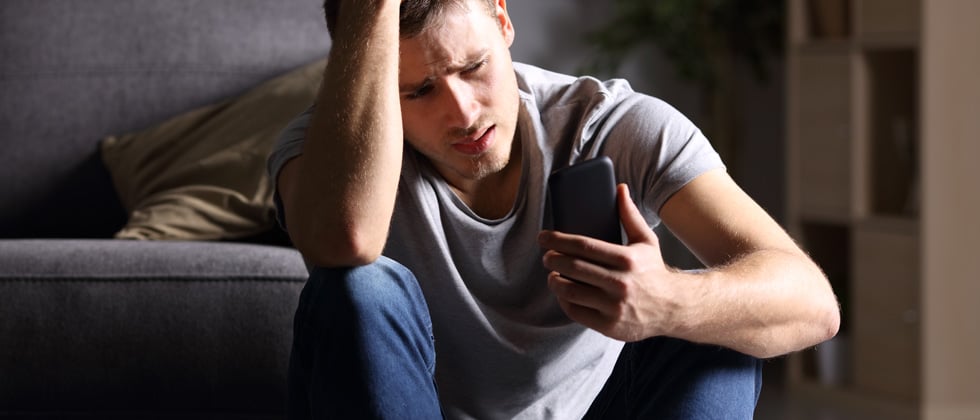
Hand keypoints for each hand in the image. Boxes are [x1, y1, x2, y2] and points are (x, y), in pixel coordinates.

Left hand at [538, 184, 682, 341]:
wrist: (674, 308)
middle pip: (573, 268)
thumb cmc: (654, 272)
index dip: (558, 240)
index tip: (544, 237)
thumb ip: (630, 215)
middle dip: (552, 259)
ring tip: (552, 274)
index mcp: (627, 259)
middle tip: (546, 255)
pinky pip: (576, 311)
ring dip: (554, 281)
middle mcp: (621, 283)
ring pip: (570, 291)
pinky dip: (564, 300)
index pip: (584, 246)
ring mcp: (614, 307)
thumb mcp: (647, 241)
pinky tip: (563, 292)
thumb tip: (620, 188)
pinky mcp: (609, 325)